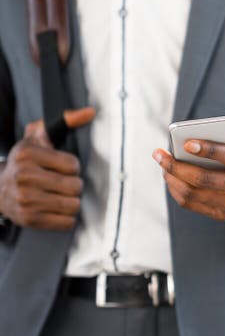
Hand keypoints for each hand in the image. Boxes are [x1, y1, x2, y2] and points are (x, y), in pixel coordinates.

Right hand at [0, 107, 95, 229]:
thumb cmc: (26, 161)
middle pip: (76, 187)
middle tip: (61, 184)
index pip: (73, 165)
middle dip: (73, 186)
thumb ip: (64, 120)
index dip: (72, 168)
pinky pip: (67, 223)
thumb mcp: (40, 137)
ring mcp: (25, 199)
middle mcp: (23, 176)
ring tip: (59, 197)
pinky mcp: (28, 219)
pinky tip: (55, 210)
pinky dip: (66, 218)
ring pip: (74, 205)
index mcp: (27, 154)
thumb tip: (90, 112)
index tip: (60, 168)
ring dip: (71, 202)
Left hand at [153, 130, 224, 221]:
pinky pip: (193, 204)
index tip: (187, 143)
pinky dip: (177, 190)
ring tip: (162, 164)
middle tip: (159, 154)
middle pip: (204, 180)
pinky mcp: (224, 214)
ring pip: (194, 195)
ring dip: (172, 179)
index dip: (209, 150)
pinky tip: (170, 177)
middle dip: (176, 166)